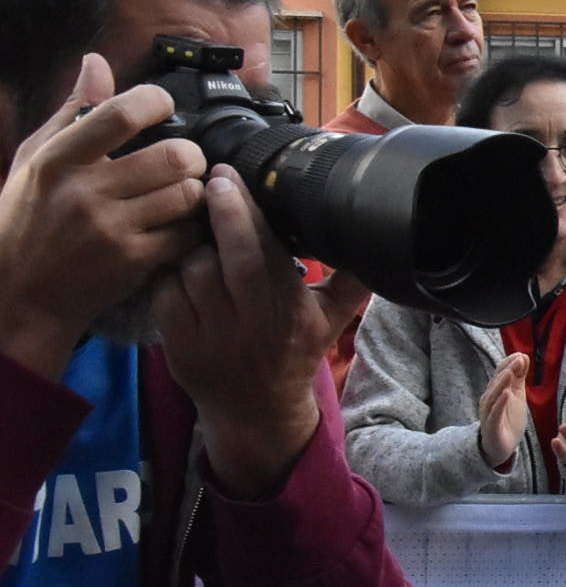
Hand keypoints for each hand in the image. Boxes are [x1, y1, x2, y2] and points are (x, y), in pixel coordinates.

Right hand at [0, 56, 204, 377]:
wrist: (18, 294)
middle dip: (190, 154)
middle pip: (172, 155)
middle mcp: (83, 192)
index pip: (121, 114)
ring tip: (179, 192)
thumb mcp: (36, 160)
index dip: (156, 101)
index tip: (163, 106)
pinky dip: (190, 227)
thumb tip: (96, 63)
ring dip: (193, 191)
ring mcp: (110, 229)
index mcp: (58, 160)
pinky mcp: (131, 262)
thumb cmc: (27, 220)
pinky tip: (176, 225)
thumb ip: (73, 112)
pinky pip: (186, 233)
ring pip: (187, 194)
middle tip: (184, 159)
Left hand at [154, 165, 371, 498]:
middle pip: (222, 257)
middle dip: (216, 212)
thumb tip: (380, 235)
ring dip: (193, 245)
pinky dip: (170, 273)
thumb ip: (352, 278)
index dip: (242, 211)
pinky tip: (182, 266)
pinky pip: (164, 292)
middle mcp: (249, 324)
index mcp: (288, 312)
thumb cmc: (294, 351)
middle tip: (212, 180)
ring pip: (189, 270)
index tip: (231, 176)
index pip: (261, 252)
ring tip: (204, 233)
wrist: (255, 410)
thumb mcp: (332, 319)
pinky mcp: (177, 345)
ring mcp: (208, 336)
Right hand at [476, 353, 531, 469]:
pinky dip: (500, 404)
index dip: (509, 364)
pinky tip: (507, 394)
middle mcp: (490, 400)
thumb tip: (523, 356)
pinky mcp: (491, 427)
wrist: (502, 446)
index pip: (501, 374)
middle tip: (518, 359)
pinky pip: (494, 414)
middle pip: (497, 383)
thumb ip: (519, 377)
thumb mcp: (517, 395)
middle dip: (507, 370)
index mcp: (496, 392)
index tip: (522, 355)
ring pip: (493, 396)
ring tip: (510, 373)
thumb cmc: (508, 418)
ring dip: (501, 383)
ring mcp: (489, 414)